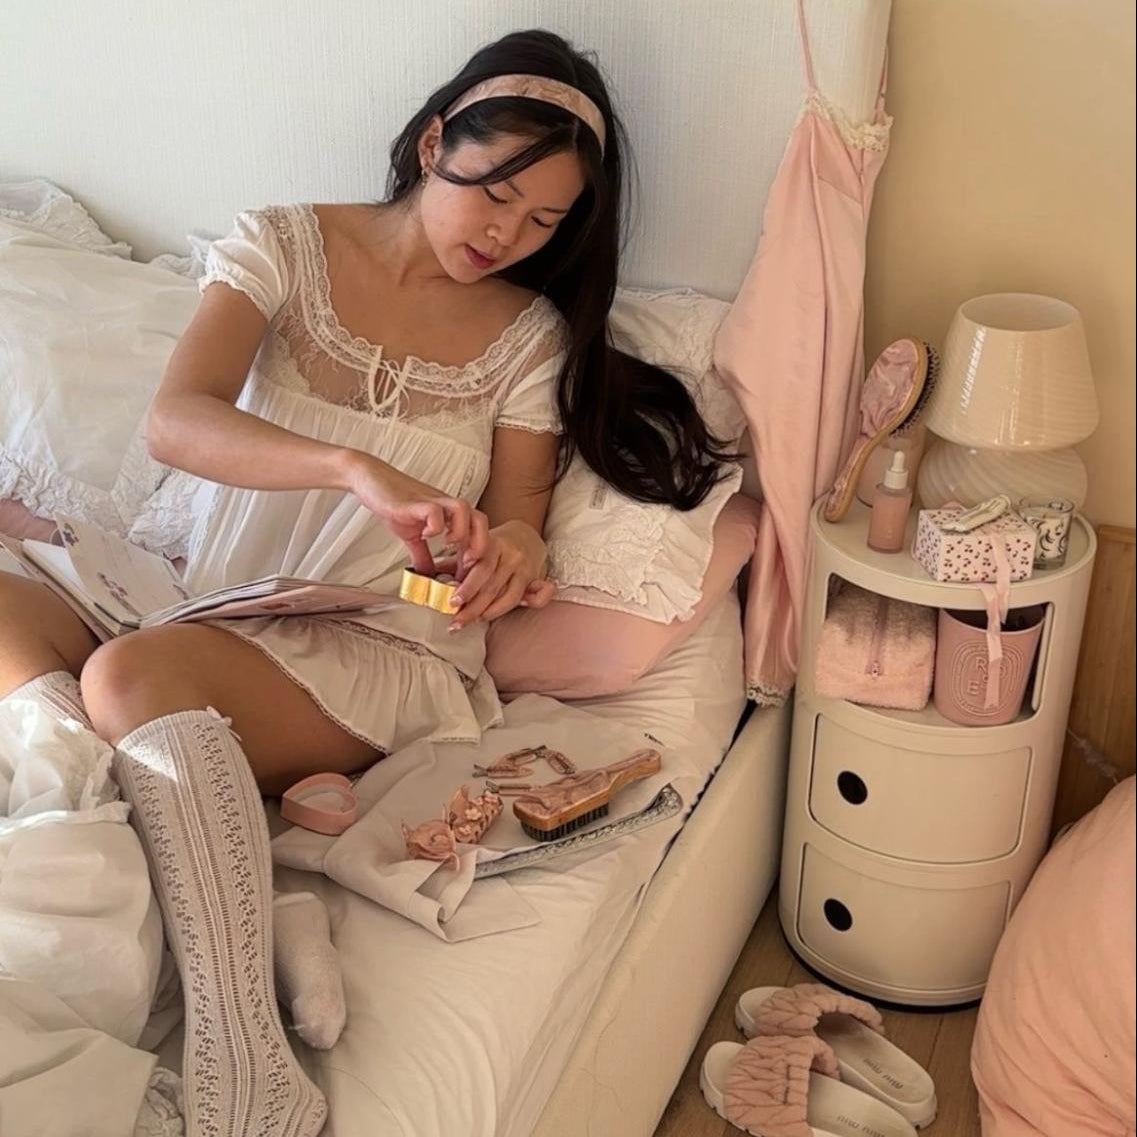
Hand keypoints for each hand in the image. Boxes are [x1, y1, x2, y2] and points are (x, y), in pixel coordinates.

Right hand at [345, 453, 488, 573]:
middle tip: (466, 562)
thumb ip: (422, 555)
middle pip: (480, 518)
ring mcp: (431, 501)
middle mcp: (445, 505)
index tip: (467, 572)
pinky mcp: (414, 501)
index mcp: (449, 514)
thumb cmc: (394, 504)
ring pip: (463, 509)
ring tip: (447, 544)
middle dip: (479, 543)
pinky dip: (434, 526)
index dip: (478, 552)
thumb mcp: (412, 535)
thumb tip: (426, 577)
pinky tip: (424, 534)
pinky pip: (434, 510)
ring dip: (460, 531)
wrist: (370, 480)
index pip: (478, 530)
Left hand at [444, 519, 555, 629]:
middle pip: (492, 586)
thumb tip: (430, 576)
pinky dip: (518, 608)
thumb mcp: (477, 546)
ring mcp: (525, 569)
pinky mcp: (536, 579)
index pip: (481, 568)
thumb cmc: (497, 544)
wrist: (527, 535)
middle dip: (473, 607)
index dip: (468, 588)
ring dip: (489, 612)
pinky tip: (496, 615)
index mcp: (493, 544)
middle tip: (457, 622)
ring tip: (472, 621)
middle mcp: (511, 556)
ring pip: (509, 596)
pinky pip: (535, 598)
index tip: (453, 603)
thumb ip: (456, 561)